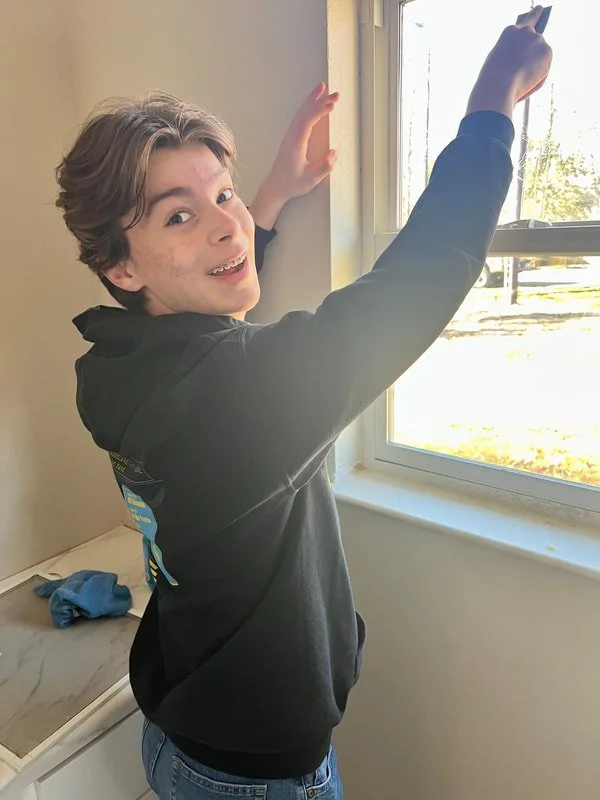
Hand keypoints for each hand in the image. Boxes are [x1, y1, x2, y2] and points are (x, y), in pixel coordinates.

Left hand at [249, 83, 339, 229]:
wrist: (276, 187)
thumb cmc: (292, 184)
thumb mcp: (310, 180)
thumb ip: (323, 167)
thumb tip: (334, 153)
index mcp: (295, 144)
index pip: (308, 122)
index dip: (320, 111)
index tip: (332, 104)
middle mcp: (291, 136)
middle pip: (305, 113)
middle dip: (320, 101)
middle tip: (336, 94)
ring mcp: (290, 135)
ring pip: (301, 112)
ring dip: (312, 100)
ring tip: (323, 87)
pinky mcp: (291, 137)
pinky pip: (300, 117)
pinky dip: (307, 107)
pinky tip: (313, 102)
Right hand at [467, 6, 552, 117]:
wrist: (499, 84)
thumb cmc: (494, 77)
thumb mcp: (500, 60)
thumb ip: (517, 54)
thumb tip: (534, 58)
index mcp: (511, 31)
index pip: (528, 19)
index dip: (535, 14)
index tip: (541, 8)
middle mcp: (526, 31)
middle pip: (535, 42)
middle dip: (532, 55)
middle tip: (524, 69)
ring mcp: (538, 39)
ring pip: (540, 57)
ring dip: (533, 68)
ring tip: (520, 78)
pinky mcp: (547, 51)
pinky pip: (545, 67)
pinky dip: (538, 76)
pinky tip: (528, 80)